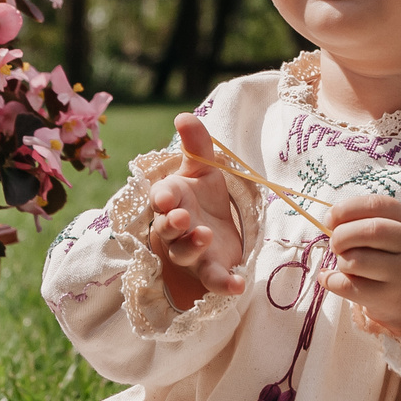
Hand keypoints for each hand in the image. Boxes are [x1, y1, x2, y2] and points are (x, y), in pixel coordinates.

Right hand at [146, 113, 246, 306]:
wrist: (214, 231)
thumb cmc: (201, 197)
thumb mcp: (202, 169)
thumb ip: (196, 145)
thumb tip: (183, 116)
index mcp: (172, 200)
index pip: (162, 198)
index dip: (163, 198)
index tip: (166, 196)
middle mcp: (176, 228)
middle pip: (167, 229)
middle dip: (172, 223)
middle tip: (181, 217)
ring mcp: (191, 252)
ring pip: (185, 252)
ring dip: (192, 246)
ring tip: (206, 235)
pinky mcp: (209, 271)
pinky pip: (213, 280)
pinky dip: (224, 284)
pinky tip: (239, 285)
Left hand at [323, 196, 400, 350]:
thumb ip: (375, 221)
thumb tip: (332, 220)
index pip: (376, 205)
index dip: (346, 209)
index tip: (330, 219)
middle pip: (369, 231)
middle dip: (341, 235)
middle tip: (335, 243)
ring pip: (357, 260)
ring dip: (341, 260)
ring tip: (345, 263)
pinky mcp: (390, 297)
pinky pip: (350, 287)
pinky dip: (332, 281)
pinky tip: (330, 279)